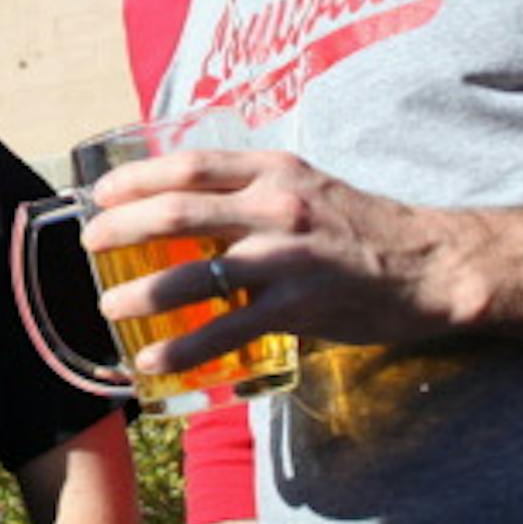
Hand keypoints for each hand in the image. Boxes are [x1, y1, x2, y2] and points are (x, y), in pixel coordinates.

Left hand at [79, 149, 469, 374]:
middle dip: (123, 228)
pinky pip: (227, 329)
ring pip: (194, 273)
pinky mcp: (299, 306)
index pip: (190, 164)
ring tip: (109, 307)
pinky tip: (154, 359)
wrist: (431, 265)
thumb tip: (196, 206)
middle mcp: (276, 205)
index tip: (102, 193)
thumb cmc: (365, 227)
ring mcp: (287, 256)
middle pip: (178, 211)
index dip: (137, 177)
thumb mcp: (308, 187)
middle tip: (91, 244)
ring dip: (142, 292)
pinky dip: (184, 346)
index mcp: (274, 168)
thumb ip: (256, 191)